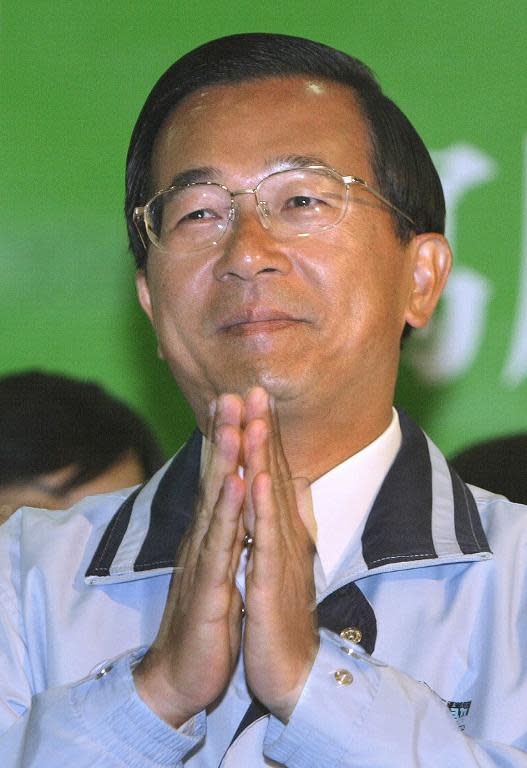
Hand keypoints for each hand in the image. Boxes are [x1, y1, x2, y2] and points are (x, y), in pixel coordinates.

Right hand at [134, 394, 245, 726]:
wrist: (184, 674)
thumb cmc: (210, 617)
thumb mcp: (226, 567)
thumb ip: (234, 531)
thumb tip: (245, 500)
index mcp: (214, 533)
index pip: (224, 477)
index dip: (233, 438)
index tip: (243, 399)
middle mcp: (204, 537)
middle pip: (215, 477)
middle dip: (225, 433)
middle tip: (232, 391)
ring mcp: (203, 559)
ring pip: (215, 502)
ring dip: (224, 459)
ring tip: (232, 422)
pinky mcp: (207, 587)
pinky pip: (221, 543)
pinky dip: (228, 510)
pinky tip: (236, 482)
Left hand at [242, 387, 318, 721]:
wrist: (290, 672)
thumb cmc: (279, 616)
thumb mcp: (275, 563)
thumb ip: (275, 526)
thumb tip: (276, 492)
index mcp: (282, 532)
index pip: (272, 474)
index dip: (264, 435)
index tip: (252, 396)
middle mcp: (287, 537)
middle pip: (275, 475)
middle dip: (264, 430)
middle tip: (254, 387)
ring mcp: (281, 558)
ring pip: (272, 499)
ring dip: (265, 456)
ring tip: (258, 418)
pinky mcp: (272, 584)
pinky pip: (265, 541)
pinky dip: (262, 508)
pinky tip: (257, 479)